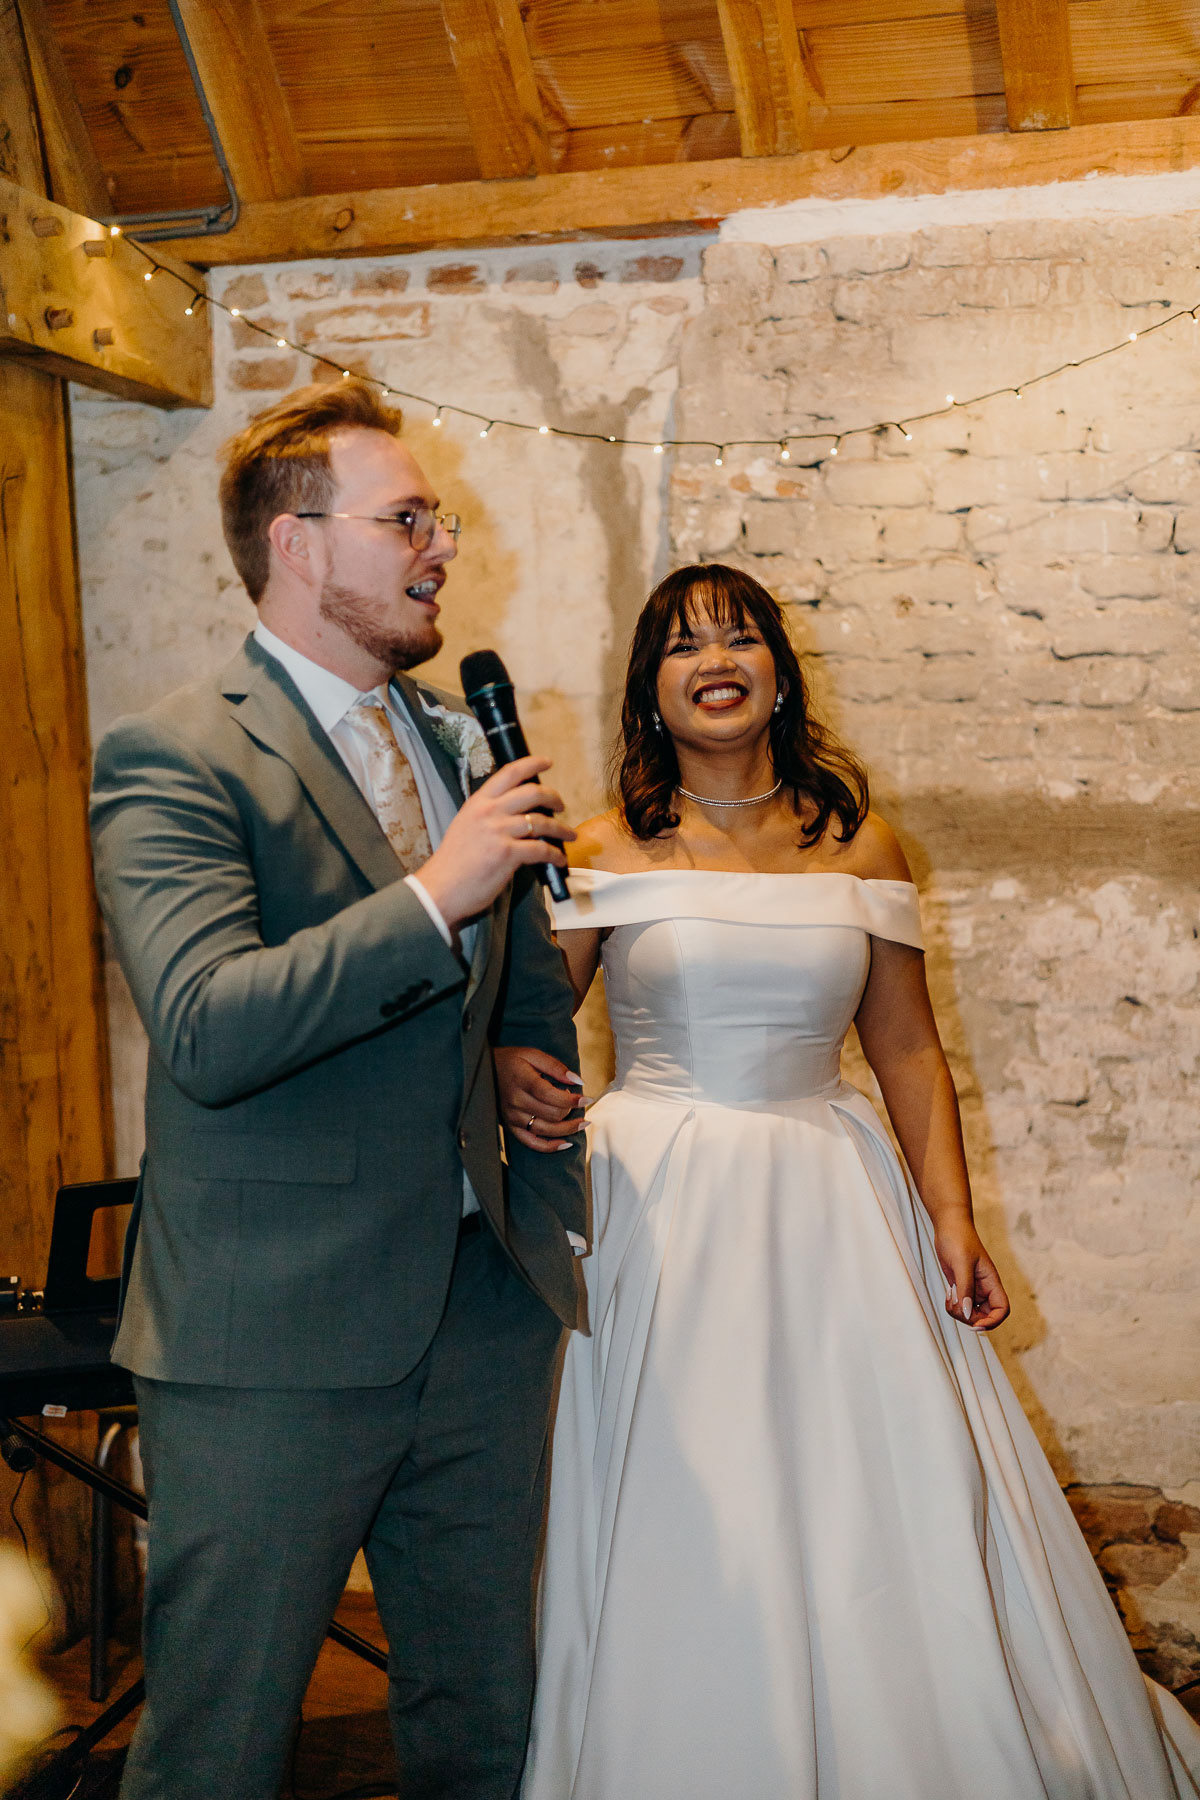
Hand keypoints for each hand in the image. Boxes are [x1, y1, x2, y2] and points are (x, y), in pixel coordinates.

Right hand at [417, 756, 574, 928]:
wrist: (440, 889)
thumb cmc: (453, 863)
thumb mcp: (466, 826)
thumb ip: (487, 815)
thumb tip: (514, 814)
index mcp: (478, 803)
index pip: (509, 773)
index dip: (532, 764)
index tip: (547, 762)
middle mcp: (489, 812)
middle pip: (532, 793)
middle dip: (553, 797)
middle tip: (561, 805)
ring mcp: (498, 832)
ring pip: (542, 822)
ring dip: (561, 829)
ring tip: (569, 834)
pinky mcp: (507, 853)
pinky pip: (541, 849)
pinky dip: (555, 854)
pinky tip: (559, 857)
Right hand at [495, 1046, 585, 1152]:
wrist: (485, 1071)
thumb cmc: (513, 1061)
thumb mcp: (533, 1054)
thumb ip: (556, 1067)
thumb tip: (579, 1081)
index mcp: (522, 1081)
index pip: (551, 1095)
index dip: (572, 1100)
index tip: (587, 1098)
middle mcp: (516, 1102)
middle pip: (552, 1114)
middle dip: (571, 1110)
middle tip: (577, 1102)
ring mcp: (512, 1117)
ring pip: (547, 1130)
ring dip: (568, 1129)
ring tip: (582, 1123)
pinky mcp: (510, 1127)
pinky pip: (532, 1143)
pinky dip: (550, 1147)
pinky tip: (566, 1144)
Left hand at [934, 1219, 1009, 1331]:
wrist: (949, 1226)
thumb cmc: (959, 1238)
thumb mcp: (962, 1264)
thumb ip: (965, 1289)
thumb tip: (968, 1312)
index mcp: (991, 1282)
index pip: (1002, 1309)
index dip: (993, 1321)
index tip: (976, 1324)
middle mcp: (984, 1288)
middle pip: (985, 1316)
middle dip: (970, 1317)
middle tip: (956, 1304)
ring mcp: (973, 1288)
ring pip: (971, 1312)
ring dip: (959, 1311)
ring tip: (951, 1294)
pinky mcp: (961, 1286)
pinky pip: (960, 1305)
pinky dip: (953, 1305)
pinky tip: (948, 1292)